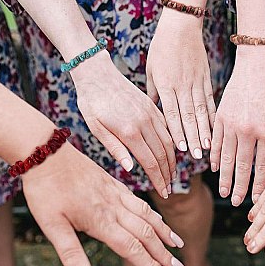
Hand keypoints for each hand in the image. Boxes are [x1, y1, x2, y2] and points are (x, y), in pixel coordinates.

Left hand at [22, 143, 184, 265]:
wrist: (49, 153)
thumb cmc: (46, 190)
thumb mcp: (51, 225)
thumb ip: (71, 255)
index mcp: (101, 219)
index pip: (132, 247)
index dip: (150, 264)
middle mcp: (114, 206)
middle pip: (146, 233)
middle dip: (164, 253)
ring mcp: (116, 193)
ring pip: (147, 214)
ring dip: (164, 231)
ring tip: (177, 243)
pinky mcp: (114, 183)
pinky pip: (139, 200)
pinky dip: (152, 213)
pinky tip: (156, 218)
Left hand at [72, 53, 175, 198]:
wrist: (97, 73)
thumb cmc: (91, 102)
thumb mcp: (96, 128)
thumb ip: (115, 148)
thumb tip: (131, 168)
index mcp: (129, 130)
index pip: (150, 161)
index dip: (158, 179)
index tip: (164, 192)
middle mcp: (145, 122)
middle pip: (163, 153)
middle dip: (168, 173)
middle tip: (169, 188)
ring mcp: (151, 112)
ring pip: (169, 141)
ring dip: (172, 159)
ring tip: (171, 173)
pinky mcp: (152, 105)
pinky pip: (167, 127)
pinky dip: (172, 142)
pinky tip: (171, 151)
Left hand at [146, 11, 214, 159]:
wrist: (181, 26)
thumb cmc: (161, 47)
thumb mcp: (151, 69)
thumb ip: (153, 91)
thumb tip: (153, 110)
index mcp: (166, 85)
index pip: (172, 113)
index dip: (177, 132)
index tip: (182, 149)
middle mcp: (182, 86)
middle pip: (188, 116)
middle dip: (193, 137)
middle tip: (198, 156)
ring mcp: (196, 82)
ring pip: (201, 110)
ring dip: (205, 129)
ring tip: (208, 146)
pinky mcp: (205, 77)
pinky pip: (210, 99)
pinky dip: (213, 114)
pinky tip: (216, 126)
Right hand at [210, 47, 264, 205]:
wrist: (256, 66)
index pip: (262, 166)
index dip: (259, 185)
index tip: (255, 199)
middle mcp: (248, 131)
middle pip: (242, 166)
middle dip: (239, 187)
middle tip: (236, 202)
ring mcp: (231, 124)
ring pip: (226, 157)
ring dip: (224, 177)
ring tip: (223, 192)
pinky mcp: (220, 116)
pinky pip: (215, 141)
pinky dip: (214, 156)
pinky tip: (214, 167)